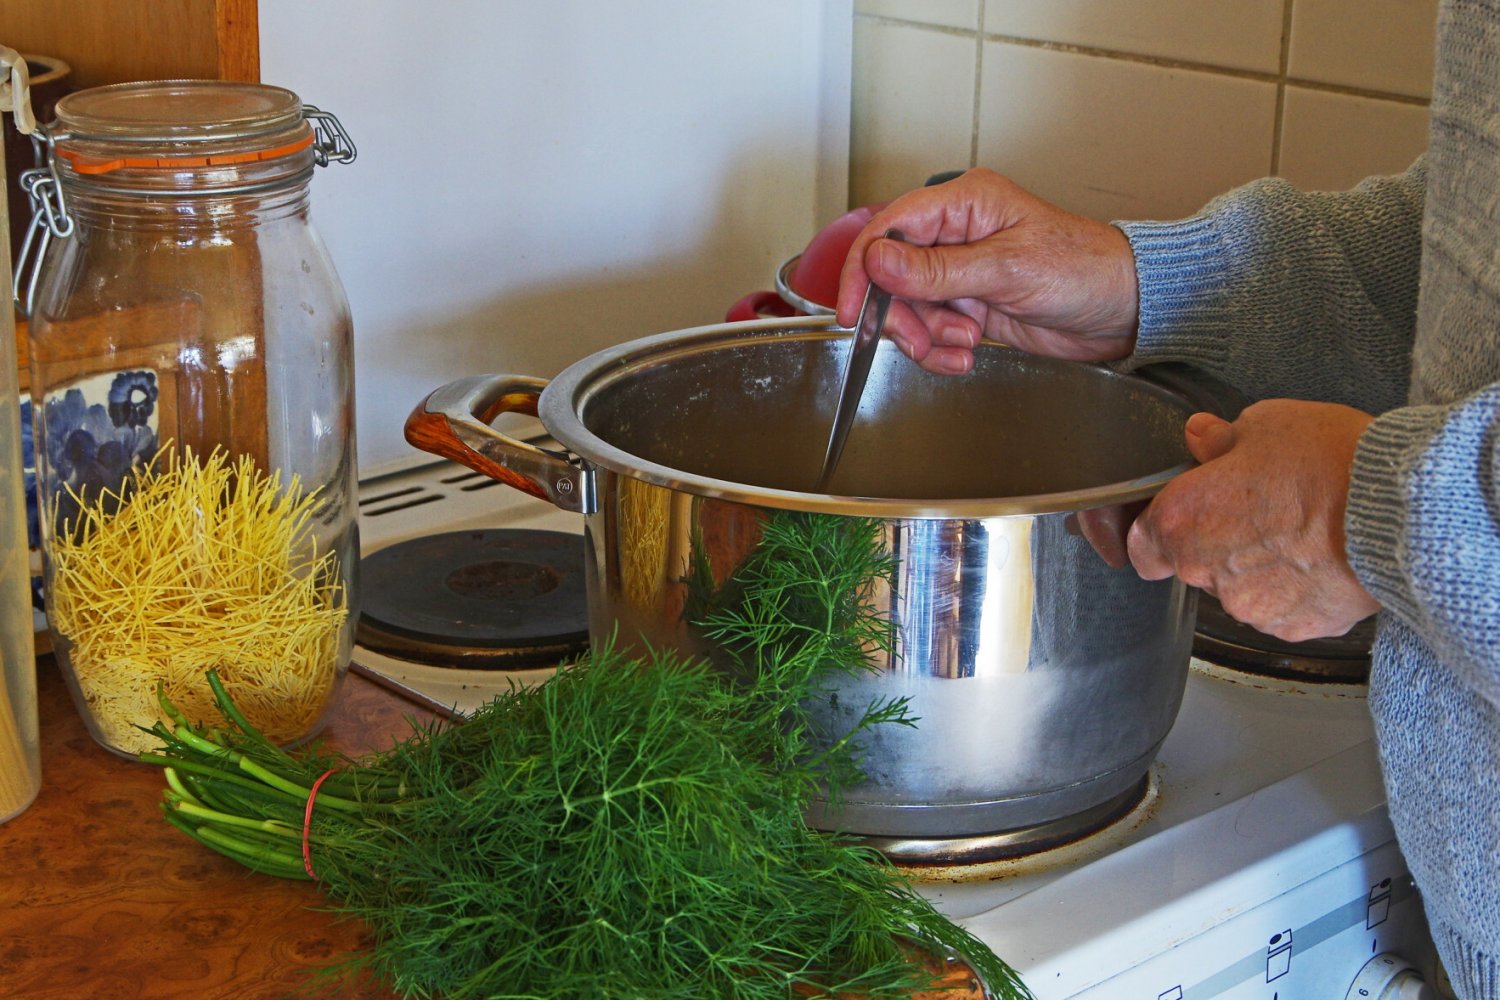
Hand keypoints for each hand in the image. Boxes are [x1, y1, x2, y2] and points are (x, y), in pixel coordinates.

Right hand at [835, 168, 1140, 374]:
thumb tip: (878, 260)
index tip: (851, 309)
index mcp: (963, 203)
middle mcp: (955, 234)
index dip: (862, 270)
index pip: (888, 229)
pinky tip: (965, 354)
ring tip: (965, 343)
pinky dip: (939, 349)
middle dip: (903, 314)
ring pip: (908, 308)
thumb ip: (937, 269)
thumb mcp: (1007, 268)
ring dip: (927, 336)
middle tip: (924, 339)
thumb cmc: (1085, 269)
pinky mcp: (968, 304)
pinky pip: (930, 330)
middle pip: (890, 275)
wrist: (1124, 310)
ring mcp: (960, 271)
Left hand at [1126, 401, 1382, 641]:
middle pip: (1195, 564)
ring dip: (1259, 569)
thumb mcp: (1268, 424)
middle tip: (1264, 510)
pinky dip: (1297, 591)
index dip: (1162, 532)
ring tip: (1304, 533)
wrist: (1403, 512)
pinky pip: (1283, 610)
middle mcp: (1205, 570)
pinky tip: (1325, 559)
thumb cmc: (1332, 463)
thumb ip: (1222, 439)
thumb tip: (1202, 437)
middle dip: (1220, 542)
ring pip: (1240, 590)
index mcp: (1184, 518)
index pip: (1143, 544)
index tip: (1186, 519)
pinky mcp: (1293, 628)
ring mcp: (1249, 606)